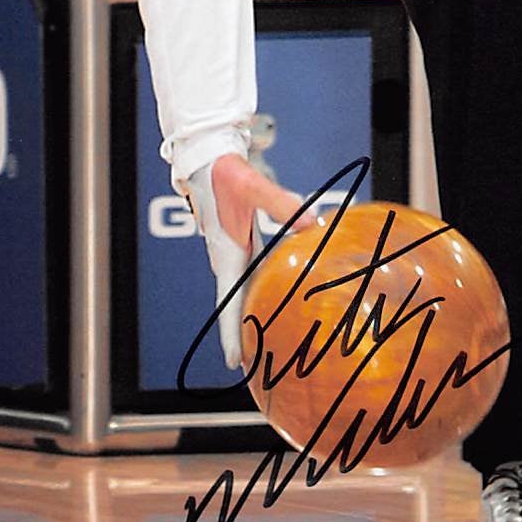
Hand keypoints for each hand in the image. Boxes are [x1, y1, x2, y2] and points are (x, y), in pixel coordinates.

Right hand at [184, 151, 307, 369]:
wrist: (207, 155)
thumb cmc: (224, 170)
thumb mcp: (252, 186)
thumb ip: (281, 204)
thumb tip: (314, 223)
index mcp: (226, 253)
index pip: (227, 303)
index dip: (230, 334)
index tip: (233, 363)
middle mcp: (226, 258)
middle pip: (234, 304)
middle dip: (241, 335)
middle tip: (255, 366)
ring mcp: (231, 251)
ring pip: (241, 291)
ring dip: (250, 316)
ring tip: (263, 343)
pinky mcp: (238, 242)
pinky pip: (250, 275)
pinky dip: (259, 291)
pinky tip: (274, 297)